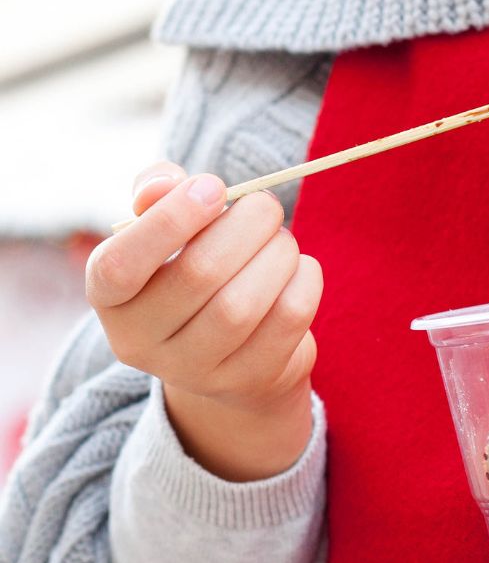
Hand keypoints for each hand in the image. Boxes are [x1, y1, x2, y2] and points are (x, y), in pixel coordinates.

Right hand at [86, 162, 322, 480]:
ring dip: (277, 255)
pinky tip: (299, 270)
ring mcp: (195, 371)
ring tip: (282, 240)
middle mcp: (141, 343)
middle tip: (265, 206)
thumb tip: (165, 183)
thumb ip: (158, 195)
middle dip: (245, 227)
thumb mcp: (167, 233)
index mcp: (110, 299)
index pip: (119, 266)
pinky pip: (288, 319)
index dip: (169, 220)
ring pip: (243, 304)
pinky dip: (304, 281)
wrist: (235, 353)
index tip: (213, 187)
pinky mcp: (249, 379)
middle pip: (197, 275)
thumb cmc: (195, 271)